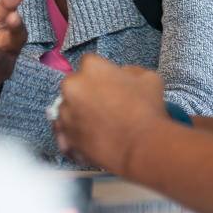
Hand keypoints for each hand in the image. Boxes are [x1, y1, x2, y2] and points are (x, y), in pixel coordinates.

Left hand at [53, 53, 169, 173]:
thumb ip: (130, 71)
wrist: (143, 148)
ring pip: (68, 109)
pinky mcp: (65, 136)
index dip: (100, 75)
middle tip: (105, 106)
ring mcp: (65, 112)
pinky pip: (64, 133)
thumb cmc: (147, 111)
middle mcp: (72, 86)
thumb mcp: (148, 78)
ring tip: (100, 126)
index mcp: (91, 67)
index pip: (89, 63)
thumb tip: (123, 75)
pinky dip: (73, 135)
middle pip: (75, 85)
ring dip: (79, 114)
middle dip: (86, 93)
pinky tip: (89, 138)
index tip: (108, 86)